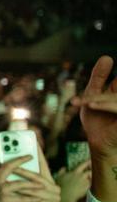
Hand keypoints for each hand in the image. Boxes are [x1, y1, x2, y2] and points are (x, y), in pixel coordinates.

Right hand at [54, 160, 91, 201]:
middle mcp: (81, 176)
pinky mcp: (87, 188)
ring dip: (91, 177)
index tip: (90, 160)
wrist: (66, 195)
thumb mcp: (59, 176)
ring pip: (91, 178)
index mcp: (75, 172)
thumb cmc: (61, 185)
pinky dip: (90, 183)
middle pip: (90, 171)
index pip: (82, 165)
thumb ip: (62, 171)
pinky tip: (89, 184)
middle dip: (92, 170)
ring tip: (91, 177)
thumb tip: (64, 167)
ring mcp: (85, 182)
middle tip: (93, 169)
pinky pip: (90, 184)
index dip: (87, 162)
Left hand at [77, 56, 116, 200]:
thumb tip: (107, 57)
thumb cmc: (97, 120)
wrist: (98, 144)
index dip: (102, 81)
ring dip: (100, 99)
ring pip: (115, 98)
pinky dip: (105, 105)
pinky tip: (91, 105)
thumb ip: (99, 77)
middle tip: (88, 100)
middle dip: (99, 95)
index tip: (92, 96)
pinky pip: (116, 106)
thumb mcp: (94, 94)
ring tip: (87, 103)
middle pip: (116, 87)